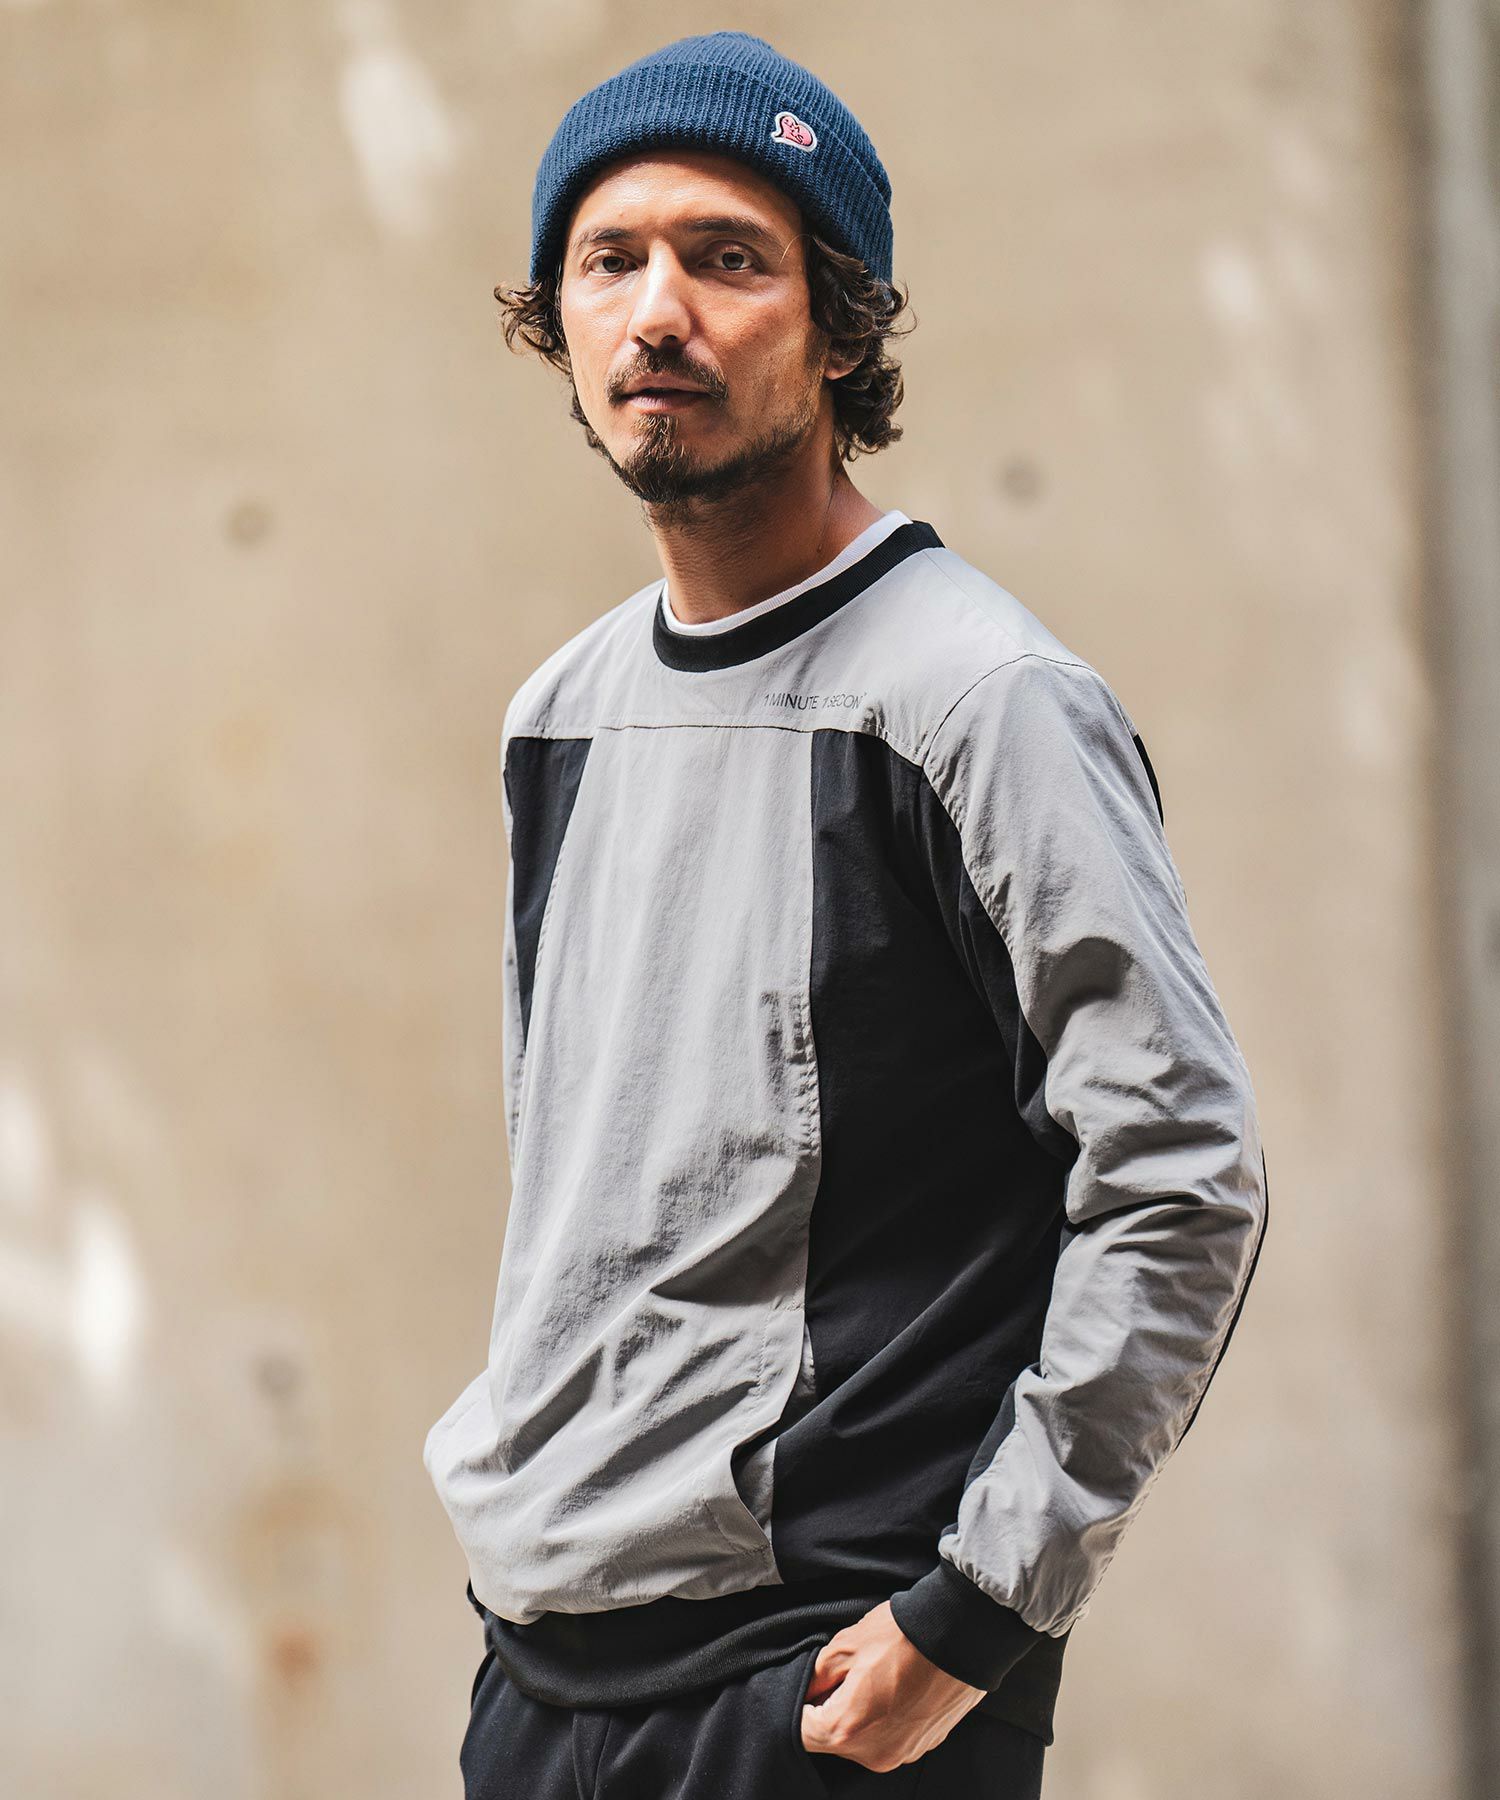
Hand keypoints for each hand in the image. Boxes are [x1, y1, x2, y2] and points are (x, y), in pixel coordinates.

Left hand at [797, 1598, 987, 1772]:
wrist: (961, 1634)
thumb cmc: (905, 1636)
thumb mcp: (847, 1645)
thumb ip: (817, 1676)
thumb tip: (806, 1692)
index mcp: (848, 1729)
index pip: (802, 1732)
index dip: (800, 1705)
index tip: (810, 1688)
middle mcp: (874, 1753)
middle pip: (834, 1738)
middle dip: (833, 1708)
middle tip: (848, 1674)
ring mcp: (902, 1753)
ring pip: (863, 1739)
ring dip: (862, 1713)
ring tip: (877, 1676)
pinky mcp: (923, 1745)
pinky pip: (891, 1736)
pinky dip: (888, 1716)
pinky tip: (898, 1684)